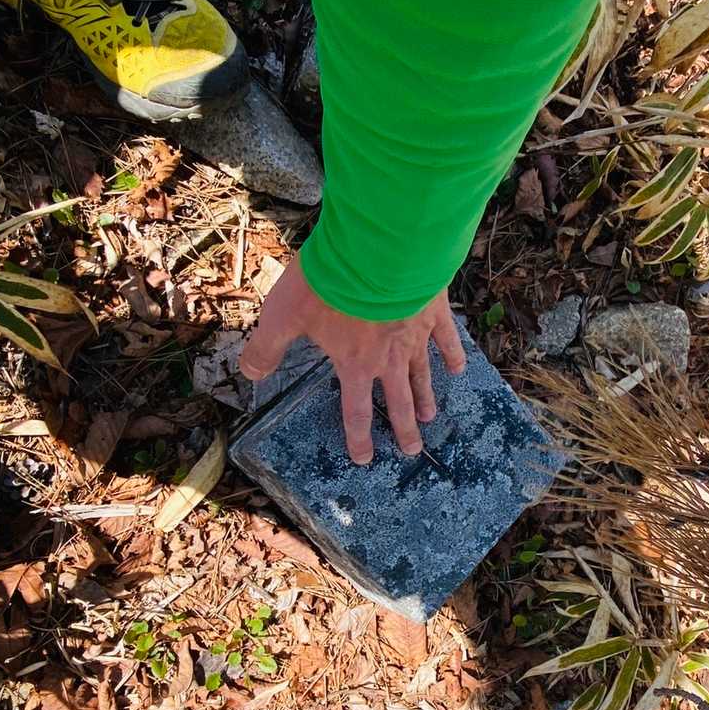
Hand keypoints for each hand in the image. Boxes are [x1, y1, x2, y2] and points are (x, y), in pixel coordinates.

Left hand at [238, 261, 466, 464]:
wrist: (378, 250)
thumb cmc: (329, 284)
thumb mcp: (284, 315)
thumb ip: (267, 347)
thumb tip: (249, 375)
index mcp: (355, 363)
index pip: (356, 410)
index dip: (359, 437)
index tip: (365, 459)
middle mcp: (389, 358)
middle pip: (398, 402)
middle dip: (403, 429)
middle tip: (411, 451)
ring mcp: (415, 335)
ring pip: (422, 375)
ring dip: (426, 397)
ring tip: (431, 417)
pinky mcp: (434, 310)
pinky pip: (447, 338)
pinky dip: (453, 355)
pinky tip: (459, 368)